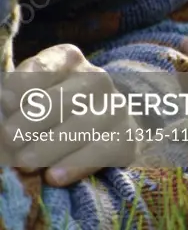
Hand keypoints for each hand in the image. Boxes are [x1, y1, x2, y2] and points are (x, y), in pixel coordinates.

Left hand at [0, 44, 136, 186]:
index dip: (17, 89)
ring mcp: (115, 107)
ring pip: (79, 128)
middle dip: (27, 124)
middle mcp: (96, 79)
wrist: (105, 124)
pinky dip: (74, 166)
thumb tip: (6, 103)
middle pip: (57, 101)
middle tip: (9, 139)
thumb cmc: (54, 108)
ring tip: (25, 164)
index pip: (39, 70)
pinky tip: (53, 176)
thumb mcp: (31, 94)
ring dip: (46, 149)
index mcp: (67, 60)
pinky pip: (100, 153)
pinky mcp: (126, 137)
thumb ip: (15, 96)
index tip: (6, 103)